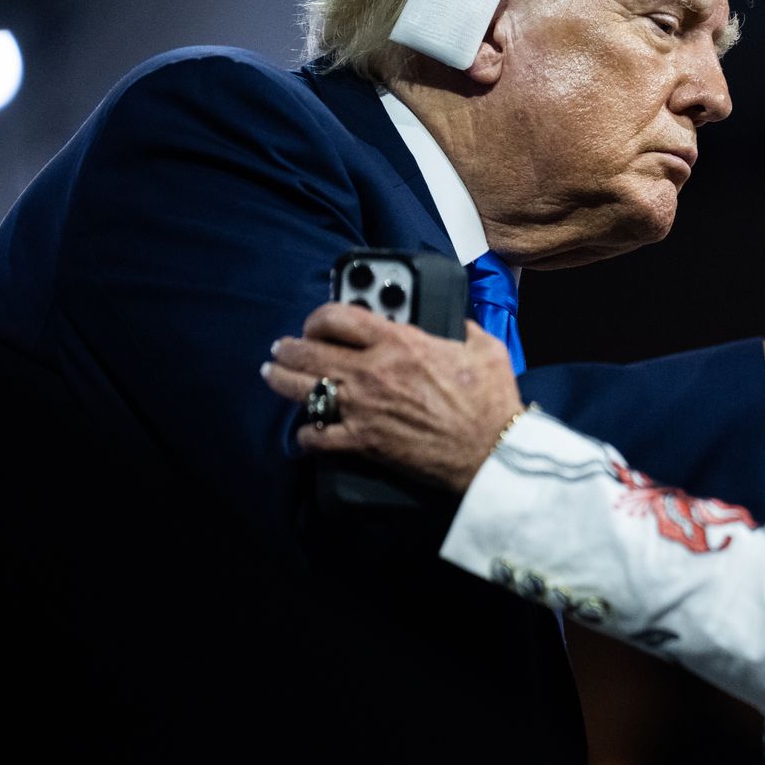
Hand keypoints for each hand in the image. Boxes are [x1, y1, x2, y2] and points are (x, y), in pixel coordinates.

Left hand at [260, 303, 523, 491]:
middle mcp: (371, 371)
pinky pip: (317, 436)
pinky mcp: (363, 442)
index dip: (319, 315)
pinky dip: (307, 433)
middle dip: (289, 346)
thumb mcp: (484, 347)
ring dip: (282, 379)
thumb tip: (457, 323)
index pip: (338, 317)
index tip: (318, 322)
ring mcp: (362, 408)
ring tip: (274, 374)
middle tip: (283, 346)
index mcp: (399, 342)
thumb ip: (463, 329)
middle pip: (309, 350)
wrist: (489, 449)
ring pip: (302, 389)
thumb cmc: (490, 398)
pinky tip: (307, 430)